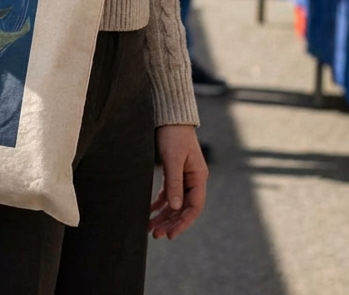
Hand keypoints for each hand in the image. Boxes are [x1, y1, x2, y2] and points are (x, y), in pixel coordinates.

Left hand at [149, 124, 207, 239]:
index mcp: (199, 177)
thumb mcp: (173, 158)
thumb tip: (175, 207)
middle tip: (155, 235)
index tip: (170, 235)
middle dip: (170, 222)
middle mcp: (193, 179)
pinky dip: (159, 203)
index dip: (183, 223)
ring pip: (175, 202)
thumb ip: (174, 182)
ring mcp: (184, 175)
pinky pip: (168, 192)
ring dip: (164, 215)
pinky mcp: (173, 170)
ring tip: (150, 228)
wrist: (170, 114)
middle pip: (183, 208)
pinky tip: (150, 211)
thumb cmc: (173, 134)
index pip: (194, 207)